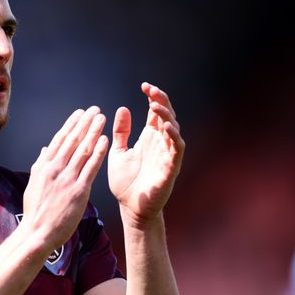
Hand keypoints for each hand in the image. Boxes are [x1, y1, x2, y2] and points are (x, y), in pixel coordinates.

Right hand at [23, 106, 108, 248]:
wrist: (38, 233)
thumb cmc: (35, 212)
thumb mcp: (33, 184)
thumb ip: (40, 165)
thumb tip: (44, 149)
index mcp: (43, 166)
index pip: (59, 139)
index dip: (71, 124)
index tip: (79, 113)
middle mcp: (55, 168)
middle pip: (72, 140)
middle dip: (84, 123)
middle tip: (94, 109)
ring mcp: (67, 179)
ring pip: (83, 150)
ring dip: (93, 132)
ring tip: (101, 118)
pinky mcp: (79, 190)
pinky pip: (91, 167)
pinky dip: (99, 152)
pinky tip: (105, 140)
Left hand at [108, 83, 184, 227]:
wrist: (130, 208)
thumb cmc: (125, 182)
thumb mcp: (118, 152)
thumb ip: (121, 132)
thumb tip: (122, 109)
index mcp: (149, 138)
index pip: (156, 112)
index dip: (154, 97)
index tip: (144, 86)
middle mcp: (161, 143)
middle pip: (167, 115)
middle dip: (161, 101)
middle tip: (151, 90)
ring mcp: (167, 154)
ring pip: (174, 129)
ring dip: (167, 116)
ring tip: (155, 106)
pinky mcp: (171, 167)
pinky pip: (176, 149)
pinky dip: (173, 136)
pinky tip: (164, 126)